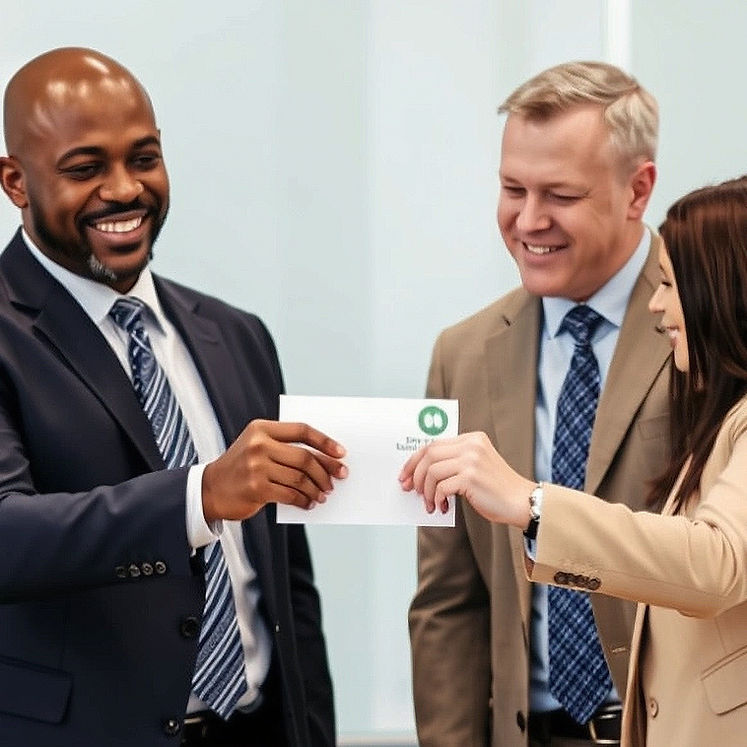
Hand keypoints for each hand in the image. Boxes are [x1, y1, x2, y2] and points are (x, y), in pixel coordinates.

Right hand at [202, 420, 346, 521]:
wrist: (210, 489)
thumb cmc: (242, 467)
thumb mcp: (258, 447)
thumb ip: (285, 447)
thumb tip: (325, 460)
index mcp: (261, 428)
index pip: (302, 430)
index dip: (325, 441)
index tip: (341, 453)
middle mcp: (258, 444)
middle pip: (304, 456)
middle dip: (326, 469)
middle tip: (338, 478)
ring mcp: (256, 466)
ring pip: (300, 478)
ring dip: (317, 488)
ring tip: (323, 494)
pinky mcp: (256, 488)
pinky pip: (290, 494)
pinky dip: (304, 500)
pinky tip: (309, 503)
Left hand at [398, 431, 532, 527]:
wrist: (521, 502)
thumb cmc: (496, 489)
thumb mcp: (475, 466)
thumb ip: (453, 462)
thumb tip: (420, 473)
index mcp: (472, 438)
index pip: (433, 444)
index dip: (415, 460)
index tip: (405, 474)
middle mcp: (472, 445)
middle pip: (429, 454)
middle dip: (414, 474)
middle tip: (409, 489)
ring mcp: (471, 460)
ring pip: (432, 471)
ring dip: (426, 491)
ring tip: (430, 503)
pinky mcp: (471, 477)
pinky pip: (441, 487)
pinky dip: (437, 498)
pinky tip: (442, 507)